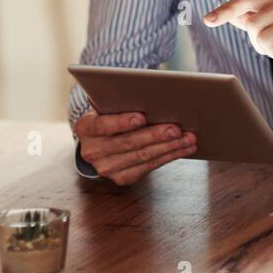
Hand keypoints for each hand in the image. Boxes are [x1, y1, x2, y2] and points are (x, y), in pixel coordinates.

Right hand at [74, 106, 196, 184]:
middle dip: (155, 135)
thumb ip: (119, 100)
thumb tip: (150, 94)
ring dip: (169, 147)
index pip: (102, 125)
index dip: (122, 122)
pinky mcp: (121, 178)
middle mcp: (92, 151)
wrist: (100, 141)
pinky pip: (149, 167)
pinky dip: (169, 156)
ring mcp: (106, 168)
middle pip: (128, 143)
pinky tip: (184, 148)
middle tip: (177, 128)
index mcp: (85, 127)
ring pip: (142, 157)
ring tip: (188, 138)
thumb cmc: (109, 114)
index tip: (142, 117)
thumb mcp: (107, 105)